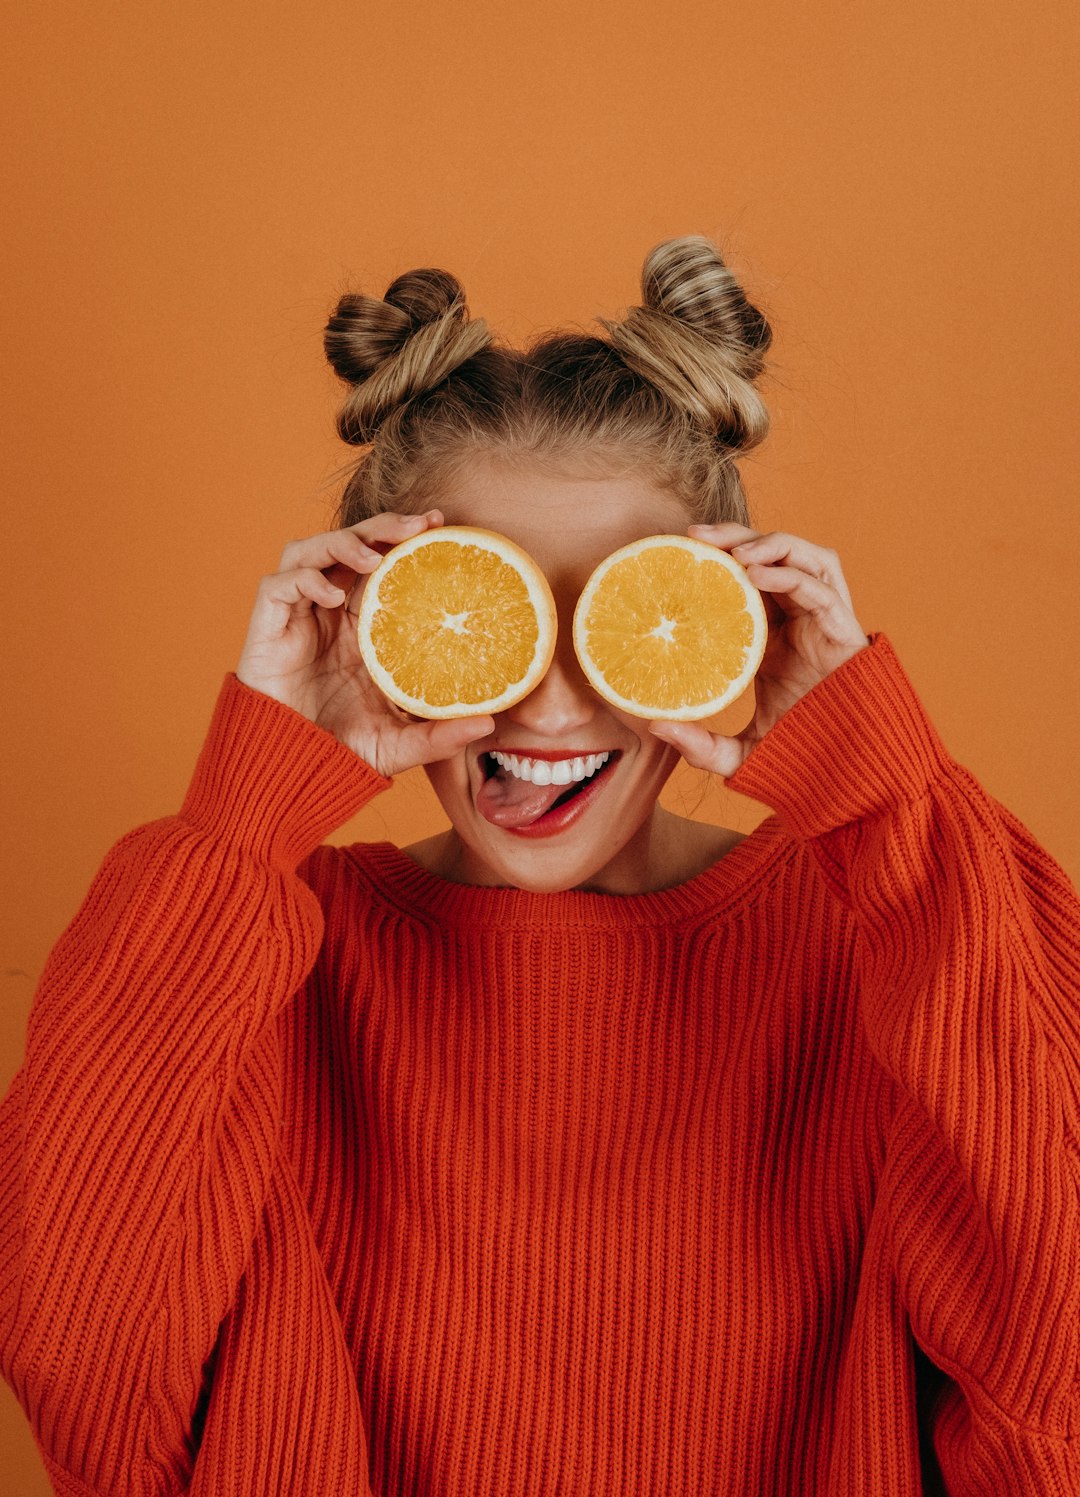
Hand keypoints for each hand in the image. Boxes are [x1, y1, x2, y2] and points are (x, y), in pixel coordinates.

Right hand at [235, 510, 494, 778]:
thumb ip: (441, 734)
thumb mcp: (400, 743)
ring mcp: (298, 616)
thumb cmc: (341, 751)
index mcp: (363, 627)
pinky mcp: (267, 627)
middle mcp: (330, 612)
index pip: (383, 565)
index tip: (441, 525)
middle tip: (419, 524)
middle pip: (351, 545)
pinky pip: (279, 585)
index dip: (405, 539)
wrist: (290, 771)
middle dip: (382, 526)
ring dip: (343, 543)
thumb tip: (490, 722)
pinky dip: (306, 580)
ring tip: (375, 557)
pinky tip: (333, 597)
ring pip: (311, 551)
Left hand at [649, 523, 870, 778]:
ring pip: (804, 557)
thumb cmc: (800, 755)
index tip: (679, 551)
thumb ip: (700, 745)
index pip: (747, 579)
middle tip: (695, 535)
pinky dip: (789, 574)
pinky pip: (820, 588)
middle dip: (737, 536)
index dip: (718, 558)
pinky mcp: (845, 630)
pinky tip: (757, 575)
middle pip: (772, 555)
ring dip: (769, 543)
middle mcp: (800, 620)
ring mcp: (825, 622)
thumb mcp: (739, 752)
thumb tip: (656, 727)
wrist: (848, 773)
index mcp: (774, 635)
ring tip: (733, 552)